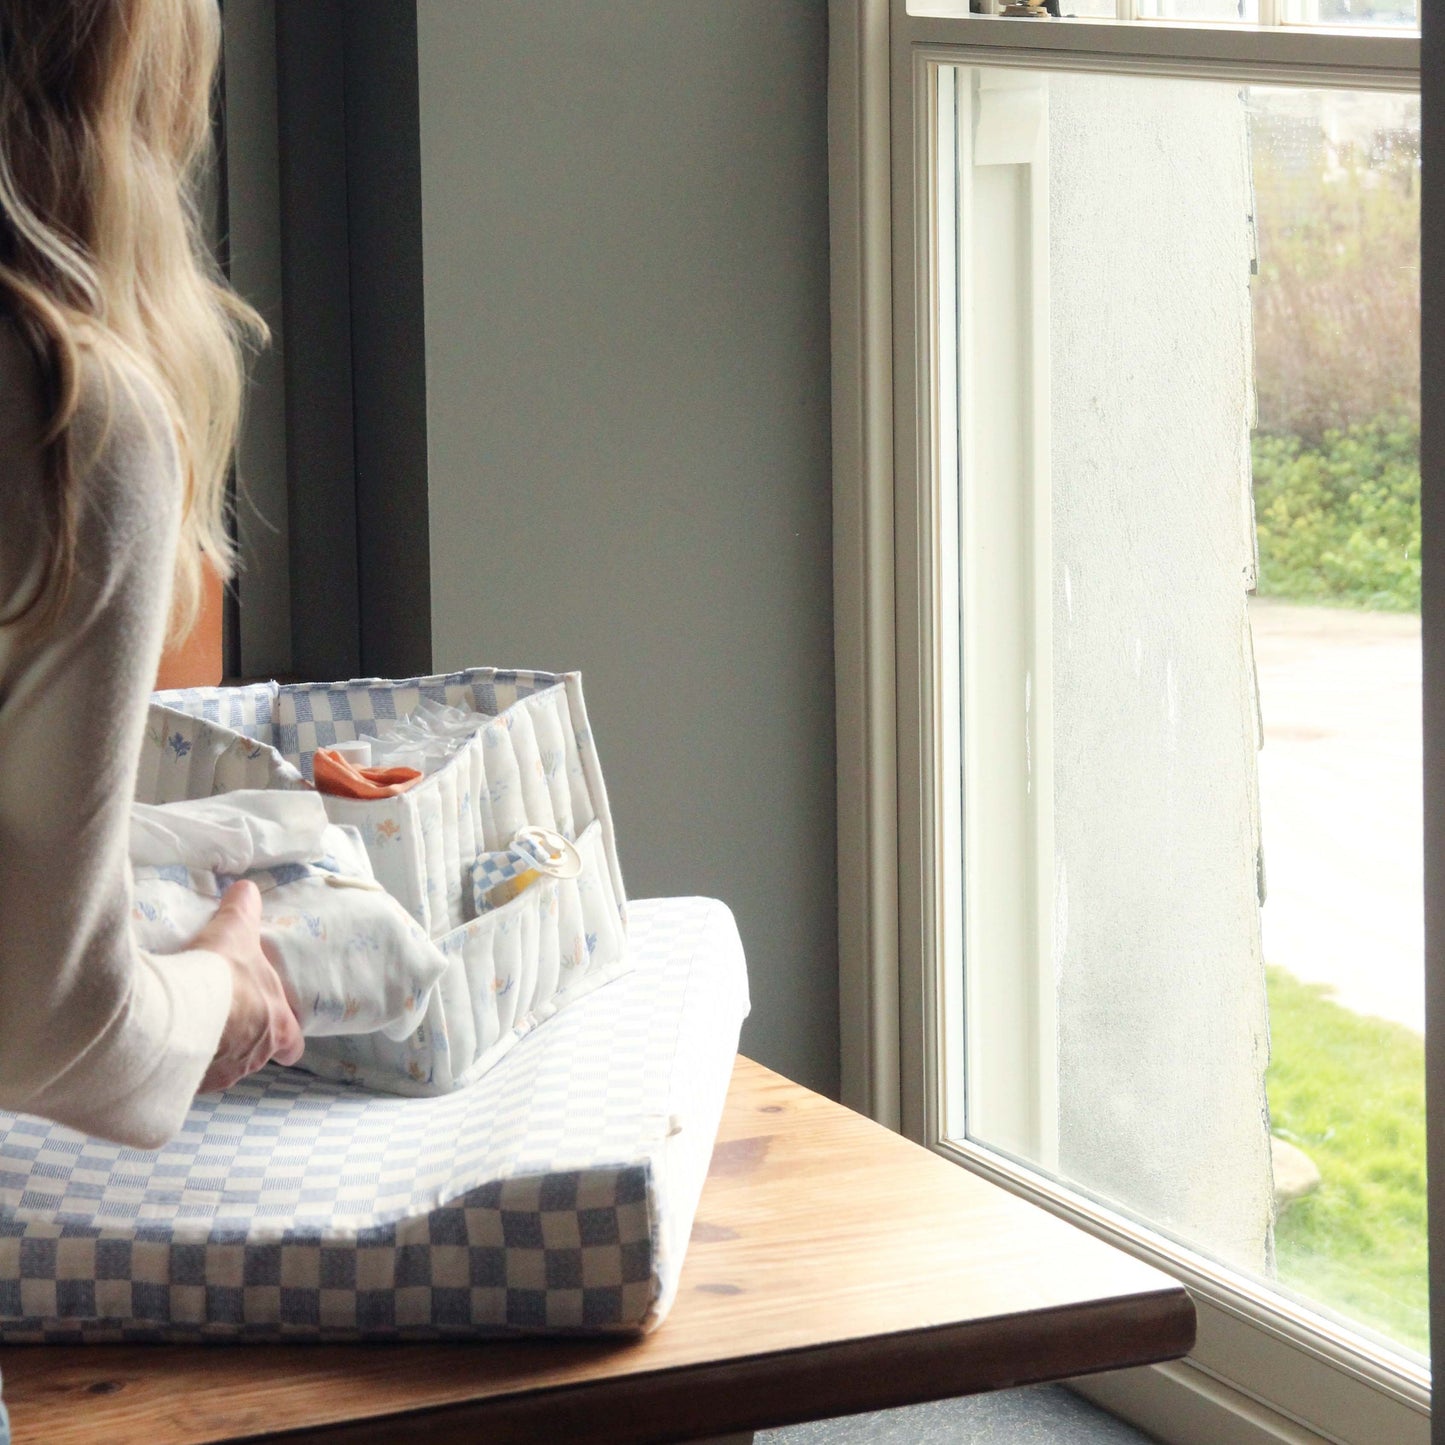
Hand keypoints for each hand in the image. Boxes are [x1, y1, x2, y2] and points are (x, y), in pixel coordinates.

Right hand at [188, 880, 304, 1092]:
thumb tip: (246, 888)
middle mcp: (255, 1056)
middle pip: (254, 1056)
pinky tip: (163, 1047)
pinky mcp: (189, 1084)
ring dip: (208, 1052)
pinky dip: (178, 1066)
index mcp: (278, 1026)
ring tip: (187, 1030)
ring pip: (219, 1068)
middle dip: (239, 1040)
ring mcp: (222, 1074)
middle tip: (218, 1018)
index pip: (293, 1044)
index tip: (272, 1028)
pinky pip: (186, 1079)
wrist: (179, 1007)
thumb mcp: (236, 930)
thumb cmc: (221, 971)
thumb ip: (244, 909)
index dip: (285, 1038)